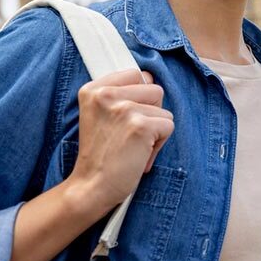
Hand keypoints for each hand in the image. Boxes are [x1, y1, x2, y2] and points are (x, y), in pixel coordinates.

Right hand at [67, 69, 174, 215]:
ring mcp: (123, 109)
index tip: (128, 117)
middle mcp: (105, 94)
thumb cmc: (101, 155)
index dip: (140, 96)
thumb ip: (121, 94)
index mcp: (93, 89)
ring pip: (164, 110)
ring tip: (134, 145)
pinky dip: (160, 144)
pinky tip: (140, 155)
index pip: (135, 74)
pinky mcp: (140, 125)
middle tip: (131, 135)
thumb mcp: (100, 115)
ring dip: (155, 130)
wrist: (91, 186)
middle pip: (154, 90)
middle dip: (151, 113)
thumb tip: (150, 77)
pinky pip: (169, 126)